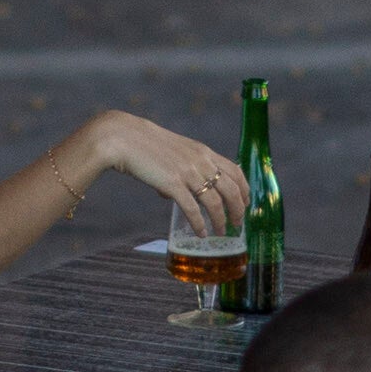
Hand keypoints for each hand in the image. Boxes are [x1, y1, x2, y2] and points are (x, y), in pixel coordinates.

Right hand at [77, 111, 245, 236]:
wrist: (124, 138)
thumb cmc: (145, 145)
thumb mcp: (172, 152)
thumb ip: (179, 171)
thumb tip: (173, 196)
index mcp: (203, 152)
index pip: (235, 171)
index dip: (244, 189)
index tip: (245, 203)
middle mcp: (201, 162)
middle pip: (231, 189)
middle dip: (238, 209)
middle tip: (237, 224)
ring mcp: (188, 172)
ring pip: (215, 202)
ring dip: (221, 220)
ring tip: (220, 233)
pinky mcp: (172, 183)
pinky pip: (192, 209)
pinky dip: (199, 223)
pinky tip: (201, 232)